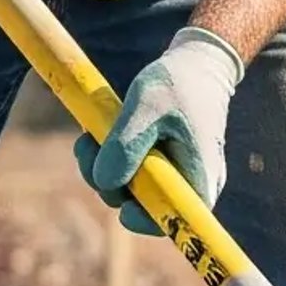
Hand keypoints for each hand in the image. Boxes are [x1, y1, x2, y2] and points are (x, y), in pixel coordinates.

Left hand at [76, 28, 244, 236]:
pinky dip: (110, 158)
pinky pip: (130, 174)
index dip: (141, 219)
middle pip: (141, 208)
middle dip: (108, 182)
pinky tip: (98, 134)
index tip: (120, 202)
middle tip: (86, 146)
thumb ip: (126, 143)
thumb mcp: (148, 105)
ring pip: (130, 191)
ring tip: (89, 134)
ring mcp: (174, 179)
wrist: (197, 63)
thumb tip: (103, 181)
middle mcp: (189, 188)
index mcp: (199, 181)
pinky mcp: (158, 167)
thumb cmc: (178, 82)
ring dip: (101, 168)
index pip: (171, 222)